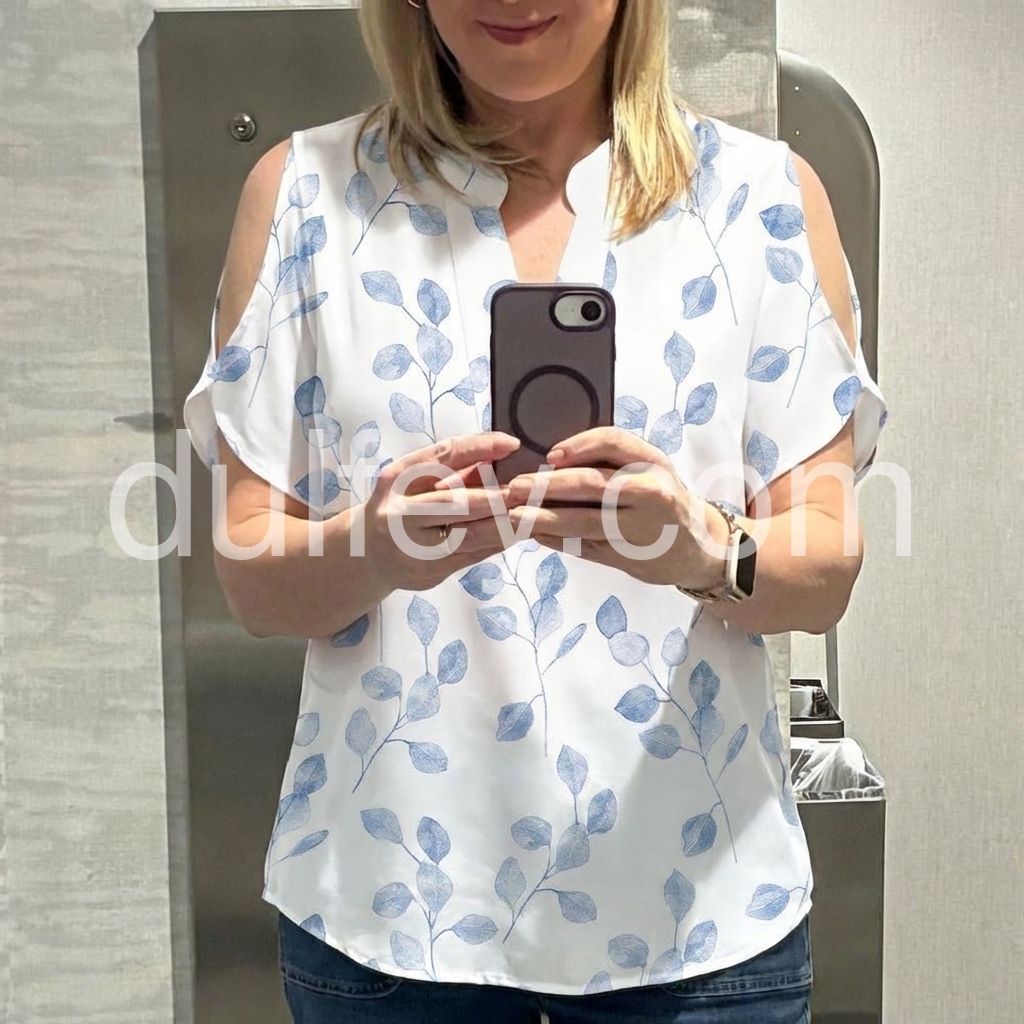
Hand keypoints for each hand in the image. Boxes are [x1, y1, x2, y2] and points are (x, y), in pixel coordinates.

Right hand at [363, 432, 519, 591]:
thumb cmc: (399, 508)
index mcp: (397, 480)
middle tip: (526, 489)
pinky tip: (516, 533)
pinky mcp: (428, 573)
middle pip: (454, 502)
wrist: (367, 555)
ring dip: (504, 524)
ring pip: (468, 535)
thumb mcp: (413, 482)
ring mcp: (412, 547)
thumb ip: (451, 470)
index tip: (511, 443)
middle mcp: (400, 513)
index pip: (441, 457)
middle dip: (495, 496)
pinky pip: (472, 556)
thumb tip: (497, 455)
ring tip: (530, 512)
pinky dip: (497, 543)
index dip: (479, 447)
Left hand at [505, 427, 727, 588]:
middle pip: (593, 484)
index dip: (579, 446)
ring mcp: (637, 529)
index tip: (550, 455)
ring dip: (544, 518)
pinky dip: (555, 540)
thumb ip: (612, 460)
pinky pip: (583, 546)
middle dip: (548, 485)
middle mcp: (650, 493)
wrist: (697, 547)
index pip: (614, 442)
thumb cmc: (663, 498)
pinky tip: (534, 535)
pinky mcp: (625, 557)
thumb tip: (553, 456)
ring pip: (584, 521)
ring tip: (515, 515)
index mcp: (653, 463)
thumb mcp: (650, 469)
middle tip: (516, 486)